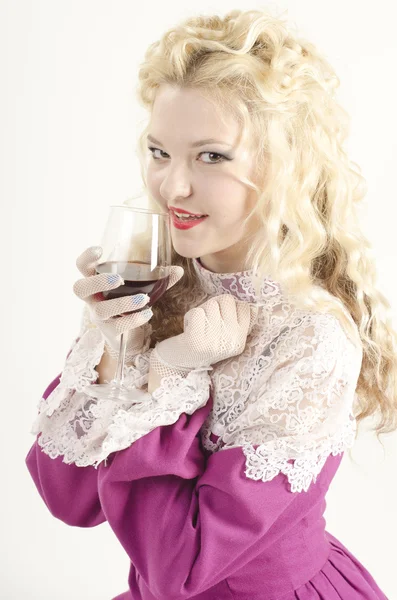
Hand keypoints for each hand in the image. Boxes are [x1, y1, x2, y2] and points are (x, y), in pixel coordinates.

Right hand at [73, 246, 183, 360]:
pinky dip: (133, 319)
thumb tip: (178, 269)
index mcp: (96, 280)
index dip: (86, 258)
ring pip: (101, 309)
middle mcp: (93, 297)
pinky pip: (116, 326)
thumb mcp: (142, 286)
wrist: (128, 334)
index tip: (99, 249)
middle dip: (98, 282)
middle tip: (119, 279)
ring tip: (144, 299)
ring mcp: (98, 315)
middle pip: (80, 288)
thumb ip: (158, 277)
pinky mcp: (109, 331)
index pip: (82, 267)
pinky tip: (147, 313)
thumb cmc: (130, 301)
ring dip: (123, 302)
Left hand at [152, 294, 258, 372]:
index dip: (229, 306)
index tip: (220, 317)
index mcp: (241, 339)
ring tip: (198, 325)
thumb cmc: (204, 344)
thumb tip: (253, 305)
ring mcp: (215, 340)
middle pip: (227, 300)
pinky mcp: (197, 339)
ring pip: (211, 304)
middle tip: (207, 320)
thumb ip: (239, 321)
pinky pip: (197, 312)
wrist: (179, 364)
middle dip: (214, 305)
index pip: (244, 307)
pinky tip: (189, 329)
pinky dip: (190, 316)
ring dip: (202, 310)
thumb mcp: (226, 337)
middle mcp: (231, 340)